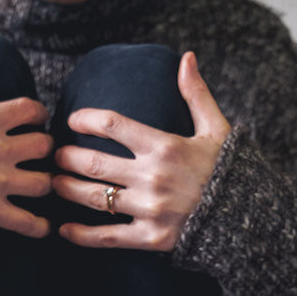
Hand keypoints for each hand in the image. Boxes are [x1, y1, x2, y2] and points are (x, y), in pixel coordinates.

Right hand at [0, 27, 52, 237]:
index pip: (31, 109)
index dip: (37, 114)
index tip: (34, 120)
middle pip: (45, 146)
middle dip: (45, 150)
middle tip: (39, 156)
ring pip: (44, 183)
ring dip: (45, 185)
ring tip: (40, 187)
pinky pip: (28, 223)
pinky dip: (38, 227)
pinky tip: (41, 227)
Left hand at [51, 52, 230, 250]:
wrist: (244, 218)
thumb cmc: (227, 171)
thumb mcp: (217, 129)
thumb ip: (197, 94)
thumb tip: (186, 57)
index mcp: (165, 146)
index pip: (113, 125)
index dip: (86, 119)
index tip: (72, 121)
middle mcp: (153, 177)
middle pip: (94, 163)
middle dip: (67, 157)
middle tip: (54, 155)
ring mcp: (150, 209)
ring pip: (95, 198)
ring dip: (67, 190)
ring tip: (52, 183)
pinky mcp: (149, 238)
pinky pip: (107, 237)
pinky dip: (82, 235)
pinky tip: (63, 229)